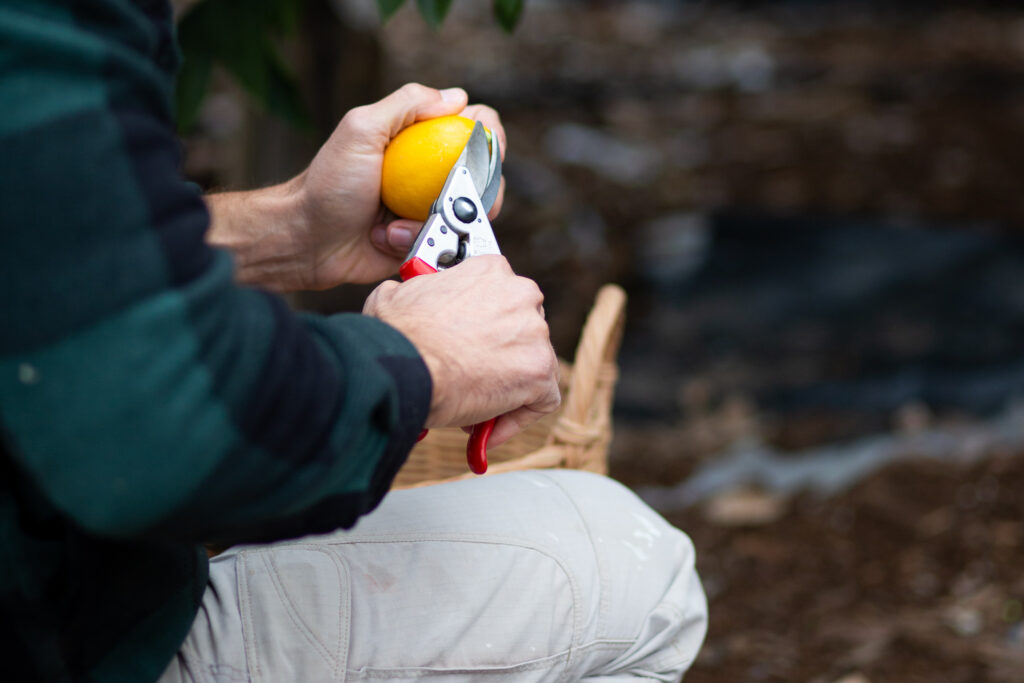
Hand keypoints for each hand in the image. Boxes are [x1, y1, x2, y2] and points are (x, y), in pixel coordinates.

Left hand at [206, 83, 506, 291]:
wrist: (308, 242)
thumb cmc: (329, 185)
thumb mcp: (360, 130)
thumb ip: (406, 104)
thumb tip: (457, 97)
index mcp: (421, 139)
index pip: (477, 126)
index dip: (491, 136)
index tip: (486, 150)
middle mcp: (432, 171)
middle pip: (487, 173)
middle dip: (477, 188)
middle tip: (452, 197)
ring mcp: (432, 208)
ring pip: (473, 213)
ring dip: (441, 216)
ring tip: (401, 222)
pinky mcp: (427, 241)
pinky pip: (448, 243)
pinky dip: (422, 241)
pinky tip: (391, 240)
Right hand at [362, 256, 559, 445]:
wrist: (402, 367)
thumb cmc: (396, 335)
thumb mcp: (400, 294)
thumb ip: (420, 293)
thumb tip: (411, 302)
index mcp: (491, 271)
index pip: (503, 300)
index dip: (487, 329)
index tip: (471, 348)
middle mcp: (521, 294)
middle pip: (523, 331)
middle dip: (502, 357)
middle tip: (474, 379)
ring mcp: (534, 332)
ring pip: (534, 365)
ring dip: (509, 388)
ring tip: (475, 408)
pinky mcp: (540, 369)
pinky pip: (542, 399)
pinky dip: (519, 416)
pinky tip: (488, 430)